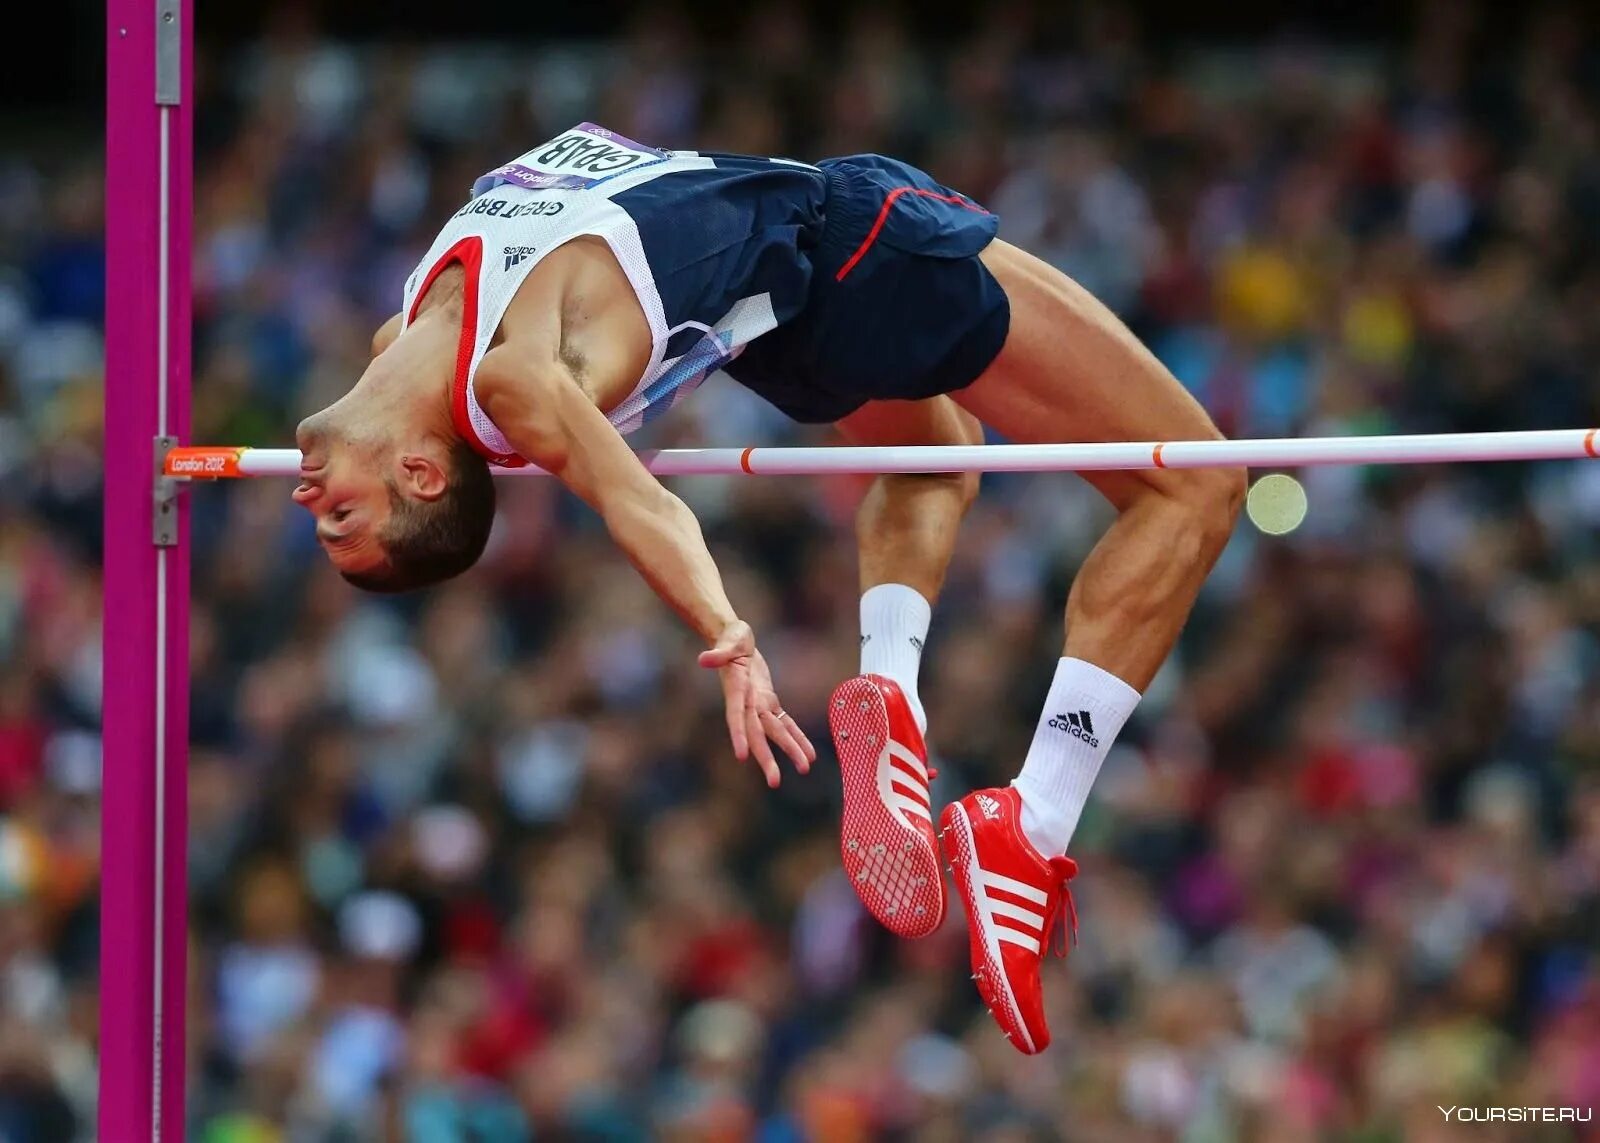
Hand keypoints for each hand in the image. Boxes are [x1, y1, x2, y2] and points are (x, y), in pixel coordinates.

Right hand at [698, 620, 815, 786]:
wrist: (734, 637)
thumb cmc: (731, 637)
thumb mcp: (727, 640)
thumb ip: (718, 652)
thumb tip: (703, 659)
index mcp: (736, 690)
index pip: (736, 716)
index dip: (739, 734)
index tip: (742, 755)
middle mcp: (747, 703)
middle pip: (757, 733)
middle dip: (766, 757)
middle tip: (775, 781)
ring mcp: (758, 704)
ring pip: (775, 732)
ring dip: (790, 750)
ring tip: (805, 768)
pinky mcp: (768, 701)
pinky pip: (784, 722)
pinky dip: (797, 737)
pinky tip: (809, 754)